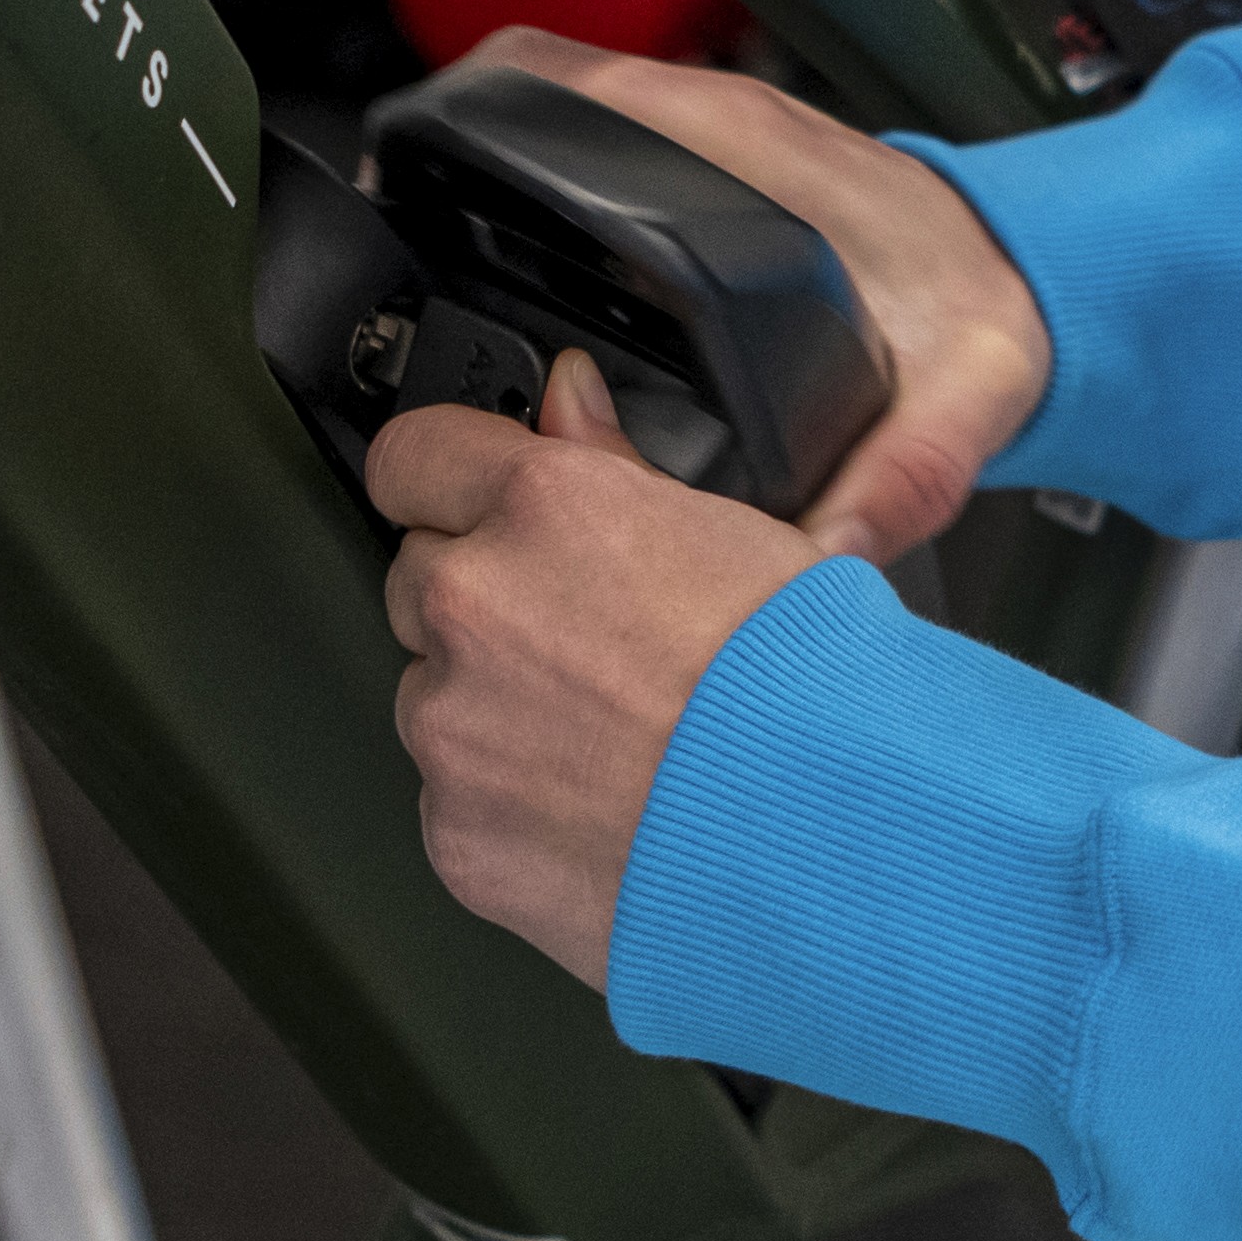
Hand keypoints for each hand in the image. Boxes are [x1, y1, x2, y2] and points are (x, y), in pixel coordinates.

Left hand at [374, 348, 827, 987]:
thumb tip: (566, 399)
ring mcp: (454, 725)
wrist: (828, 841)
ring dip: (496, 714)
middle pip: (424, 581)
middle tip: (591, 650)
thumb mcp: (738, 533)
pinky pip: (459, 803)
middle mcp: (475, 604)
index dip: (448, 480)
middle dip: (486, 607)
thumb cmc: (813, 691)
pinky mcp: (456, 830)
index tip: (471, 506)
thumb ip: (614, 461)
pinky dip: (512, 809)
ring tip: (616, 745)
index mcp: (543, 508)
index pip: (413, 456)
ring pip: (438, 700)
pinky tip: (603, 810)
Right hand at [461, 30, 1051, 566]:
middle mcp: (720, 129)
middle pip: (536, 94)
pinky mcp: (712, 173)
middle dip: (456, 158)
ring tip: (440, 273)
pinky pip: (597, 158)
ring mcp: (711, 143)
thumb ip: (911, 471)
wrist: (1036, 279)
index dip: (477, 118)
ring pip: (561, 121)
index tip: (413, 176)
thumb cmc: (990, 310)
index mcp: (755, 150)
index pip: (576, 85)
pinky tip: (519, 289)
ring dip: (495, 171)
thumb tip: (833, 549)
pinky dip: (542, 198)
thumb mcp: (974, 389)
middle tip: (402, 244)